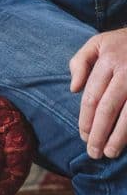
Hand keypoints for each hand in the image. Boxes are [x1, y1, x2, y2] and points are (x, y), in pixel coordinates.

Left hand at [70, 27, 126, 158]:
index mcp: (108, 60)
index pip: (93, 96)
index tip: (83, 136)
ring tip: (110, 153)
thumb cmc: (122, 42)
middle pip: (108, 109)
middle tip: (93, 152)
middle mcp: (126, 72)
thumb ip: (80, 62)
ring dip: (119, 137)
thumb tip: (73, 89)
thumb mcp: (97, 43)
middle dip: (99, 133)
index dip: (86, 119)